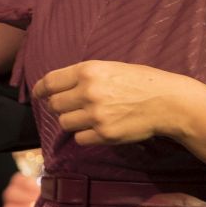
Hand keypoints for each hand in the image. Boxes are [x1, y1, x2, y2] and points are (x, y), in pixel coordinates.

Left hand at [32, 61, 198, 146]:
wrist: (168, 102)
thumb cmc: (141, 82)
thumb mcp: (111, 68)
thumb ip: (84, 76)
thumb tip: (58, 88)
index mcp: (89, 70)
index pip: (50, 82)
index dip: (40, 90)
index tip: (38, 95)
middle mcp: (88, 92)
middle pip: (54, 105)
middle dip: (59, 108)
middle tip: (71, 108)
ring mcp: (95, 115)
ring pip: (65, 123)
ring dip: (72, 122)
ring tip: (89, 117)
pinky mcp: (104, 134)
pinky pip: (80, 139)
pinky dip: (85, 135)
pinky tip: (99, 128)